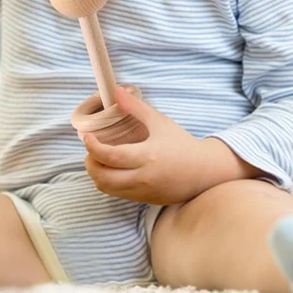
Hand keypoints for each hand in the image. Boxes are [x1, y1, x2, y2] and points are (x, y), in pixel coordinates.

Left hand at [83, 86, 256, 205]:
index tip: (87, 137)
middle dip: (90, 163)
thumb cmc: (182, 144)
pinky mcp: (146, 200)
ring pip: (108, 189)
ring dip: (97, 174)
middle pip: (103, 177)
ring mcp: (144, 192)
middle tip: (90, 148)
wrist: (205, 171)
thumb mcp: (159, 122)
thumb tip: (116, 91)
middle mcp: (143, 178)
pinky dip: (109, 183)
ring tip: (98, 158)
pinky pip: (119, 194)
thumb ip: (136, 107)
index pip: (110, 156)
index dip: (93, 147)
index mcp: (146, 157)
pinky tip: (112, 169)